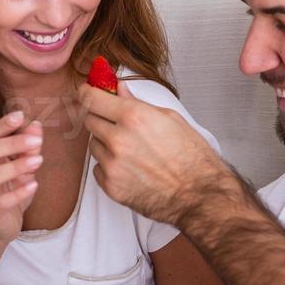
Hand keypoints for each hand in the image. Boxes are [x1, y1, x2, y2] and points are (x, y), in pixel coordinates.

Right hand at [0, 110, 43, 245]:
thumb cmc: (11, 190)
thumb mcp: (24, 166)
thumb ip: (29, 147)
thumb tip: (36, 124)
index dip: (3, 125)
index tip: (20, 115)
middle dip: (12, 143)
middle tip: (36, 140)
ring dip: (16, 166)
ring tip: (39, 161)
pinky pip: (1, 202)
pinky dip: (18, 193)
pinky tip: (34, 184)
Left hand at [79, 80, 230, 226]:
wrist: (198, 195)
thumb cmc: (192, 158)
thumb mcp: (170, 119)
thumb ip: (138, 103)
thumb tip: (119, 90)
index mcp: (134, 117)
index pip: (92, 98)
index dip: (87, 93)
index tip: (86, 92)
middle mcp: (119, 139)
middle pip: (89, 120)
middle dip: (100, 118)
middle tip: (117, 124)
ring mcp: (113, 164)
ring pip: (94, 145)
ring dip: (106, 144)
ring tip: (132, 151)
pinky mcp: (111, 186)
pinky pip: (98, 169)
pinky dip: (109, 167)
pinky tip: (131, 168)